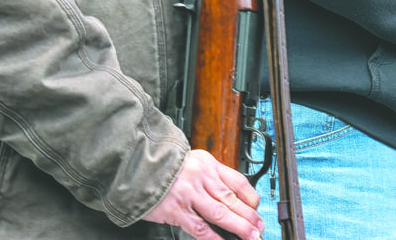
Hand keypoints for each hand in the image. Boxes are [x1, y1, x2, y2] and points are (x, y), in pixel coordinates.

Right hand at [142, 149, 263, 239]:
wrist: (135, 167)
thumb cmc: (163, 167)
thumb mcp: (192, 162)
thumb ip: (209, 177)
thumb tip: (228, 196)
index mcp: (208, 164)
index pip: (238, 181)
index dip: (251, 198)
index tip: (257, 209)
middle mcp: (202, 178)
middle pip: (233, 199)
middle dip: (250, 216)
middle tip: (260, 227)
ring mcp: (189, 194)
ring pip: (221, 213)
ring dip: (239, 227)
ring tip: (251, 236)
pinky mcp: (176, 210)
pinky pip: (199, 227)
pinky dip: (213, 237)